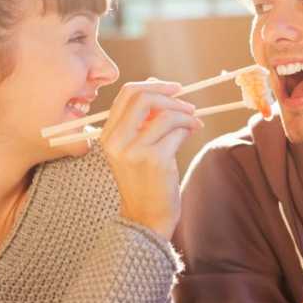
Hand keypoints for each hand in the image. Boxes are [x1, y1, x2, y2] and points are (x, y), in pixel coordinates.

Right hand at [99, 79, 202, 239]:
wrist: (146, 218)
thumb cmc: (145, 181)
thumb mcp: (134, 148)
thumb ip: (142, 119)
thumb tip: (159, 86)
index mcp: (108, 135)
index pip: (127, 93)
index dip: (153, 84)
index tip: (174, 89)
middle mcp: (116, 141)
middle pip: (143, 97)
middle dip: (171, 96)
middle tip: (188, 105)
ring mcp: (134, 151)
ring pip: (165, 115)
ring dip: (186, 115)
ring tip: (194, 123)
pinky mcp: (155, 160)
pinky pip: (177, 132)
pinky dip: (188, 129)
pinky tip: (191, 135)